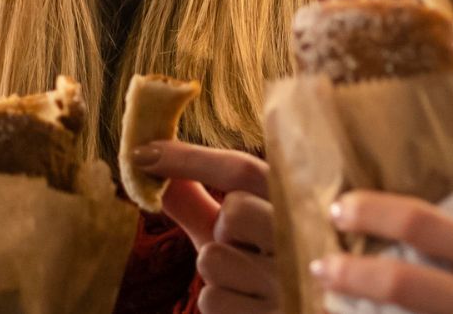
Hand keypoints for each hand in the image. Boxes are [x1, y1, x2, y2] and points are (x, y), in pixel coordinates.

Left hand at [133, 140, 291, 313]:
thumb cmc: (262, 272)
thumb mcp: (236, 235)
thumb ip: (197, 202)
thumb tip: (150, 162)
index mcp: (301, 205)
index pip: (244, 171)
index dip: (190, 159)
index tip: (145, 153)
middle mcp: (307, 238)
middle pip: (235, 209)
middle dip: (222, 229)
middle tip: (243, 247)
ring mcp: (293, 281)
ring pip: (213, 258)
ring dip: (217, 272)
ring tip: (247, 282)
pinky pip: (213, 299)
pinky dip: (219, 303)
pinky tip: (246, 306)